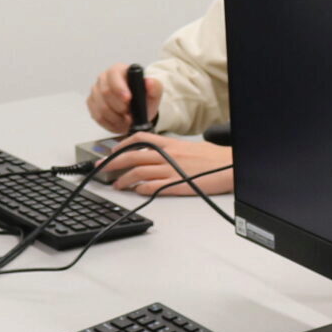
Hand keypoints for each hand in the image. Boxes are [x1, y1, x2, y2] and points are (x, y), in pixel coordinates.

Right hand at [86, 63, 163, 134]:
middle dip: (119, 107)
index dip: (119, 88)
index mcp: (118, 70)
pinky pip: (98, 116)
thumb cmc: (143, 99)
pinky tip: (119, 123)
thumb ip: (155, 87)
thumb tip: (149, 82)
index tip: (128, 99)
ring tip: (127, 121)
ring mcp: (96, 90)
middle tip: (130, 115)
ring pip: (101, 107)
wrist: (137, 110)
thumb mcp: (154, 93)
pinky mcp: (92, 103)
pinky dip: (110, 123)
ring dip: (116, 118)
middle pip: (105, 92)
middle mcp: (104, 77)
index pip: (114, 75)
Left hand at [103, 133, 232, 196]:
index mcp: (169, 144)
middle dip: (112, 162)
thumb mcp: (189, 146)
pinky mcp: (178, 185)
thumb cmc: (213, 158)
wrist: (230, 166)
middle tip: (101, 168)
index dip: (121, 145)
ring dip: (123, 179)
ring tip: (116, 185)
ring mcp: (171, 170)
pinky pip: (154, 187)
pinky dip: (141, 189)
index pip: (139, 139)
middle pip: (132, 156)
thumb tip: (156, 153)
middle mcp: (167, 155)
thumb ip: (170, 149)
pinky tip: (136, 192)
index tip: (112, 151)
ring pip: (138, 172)